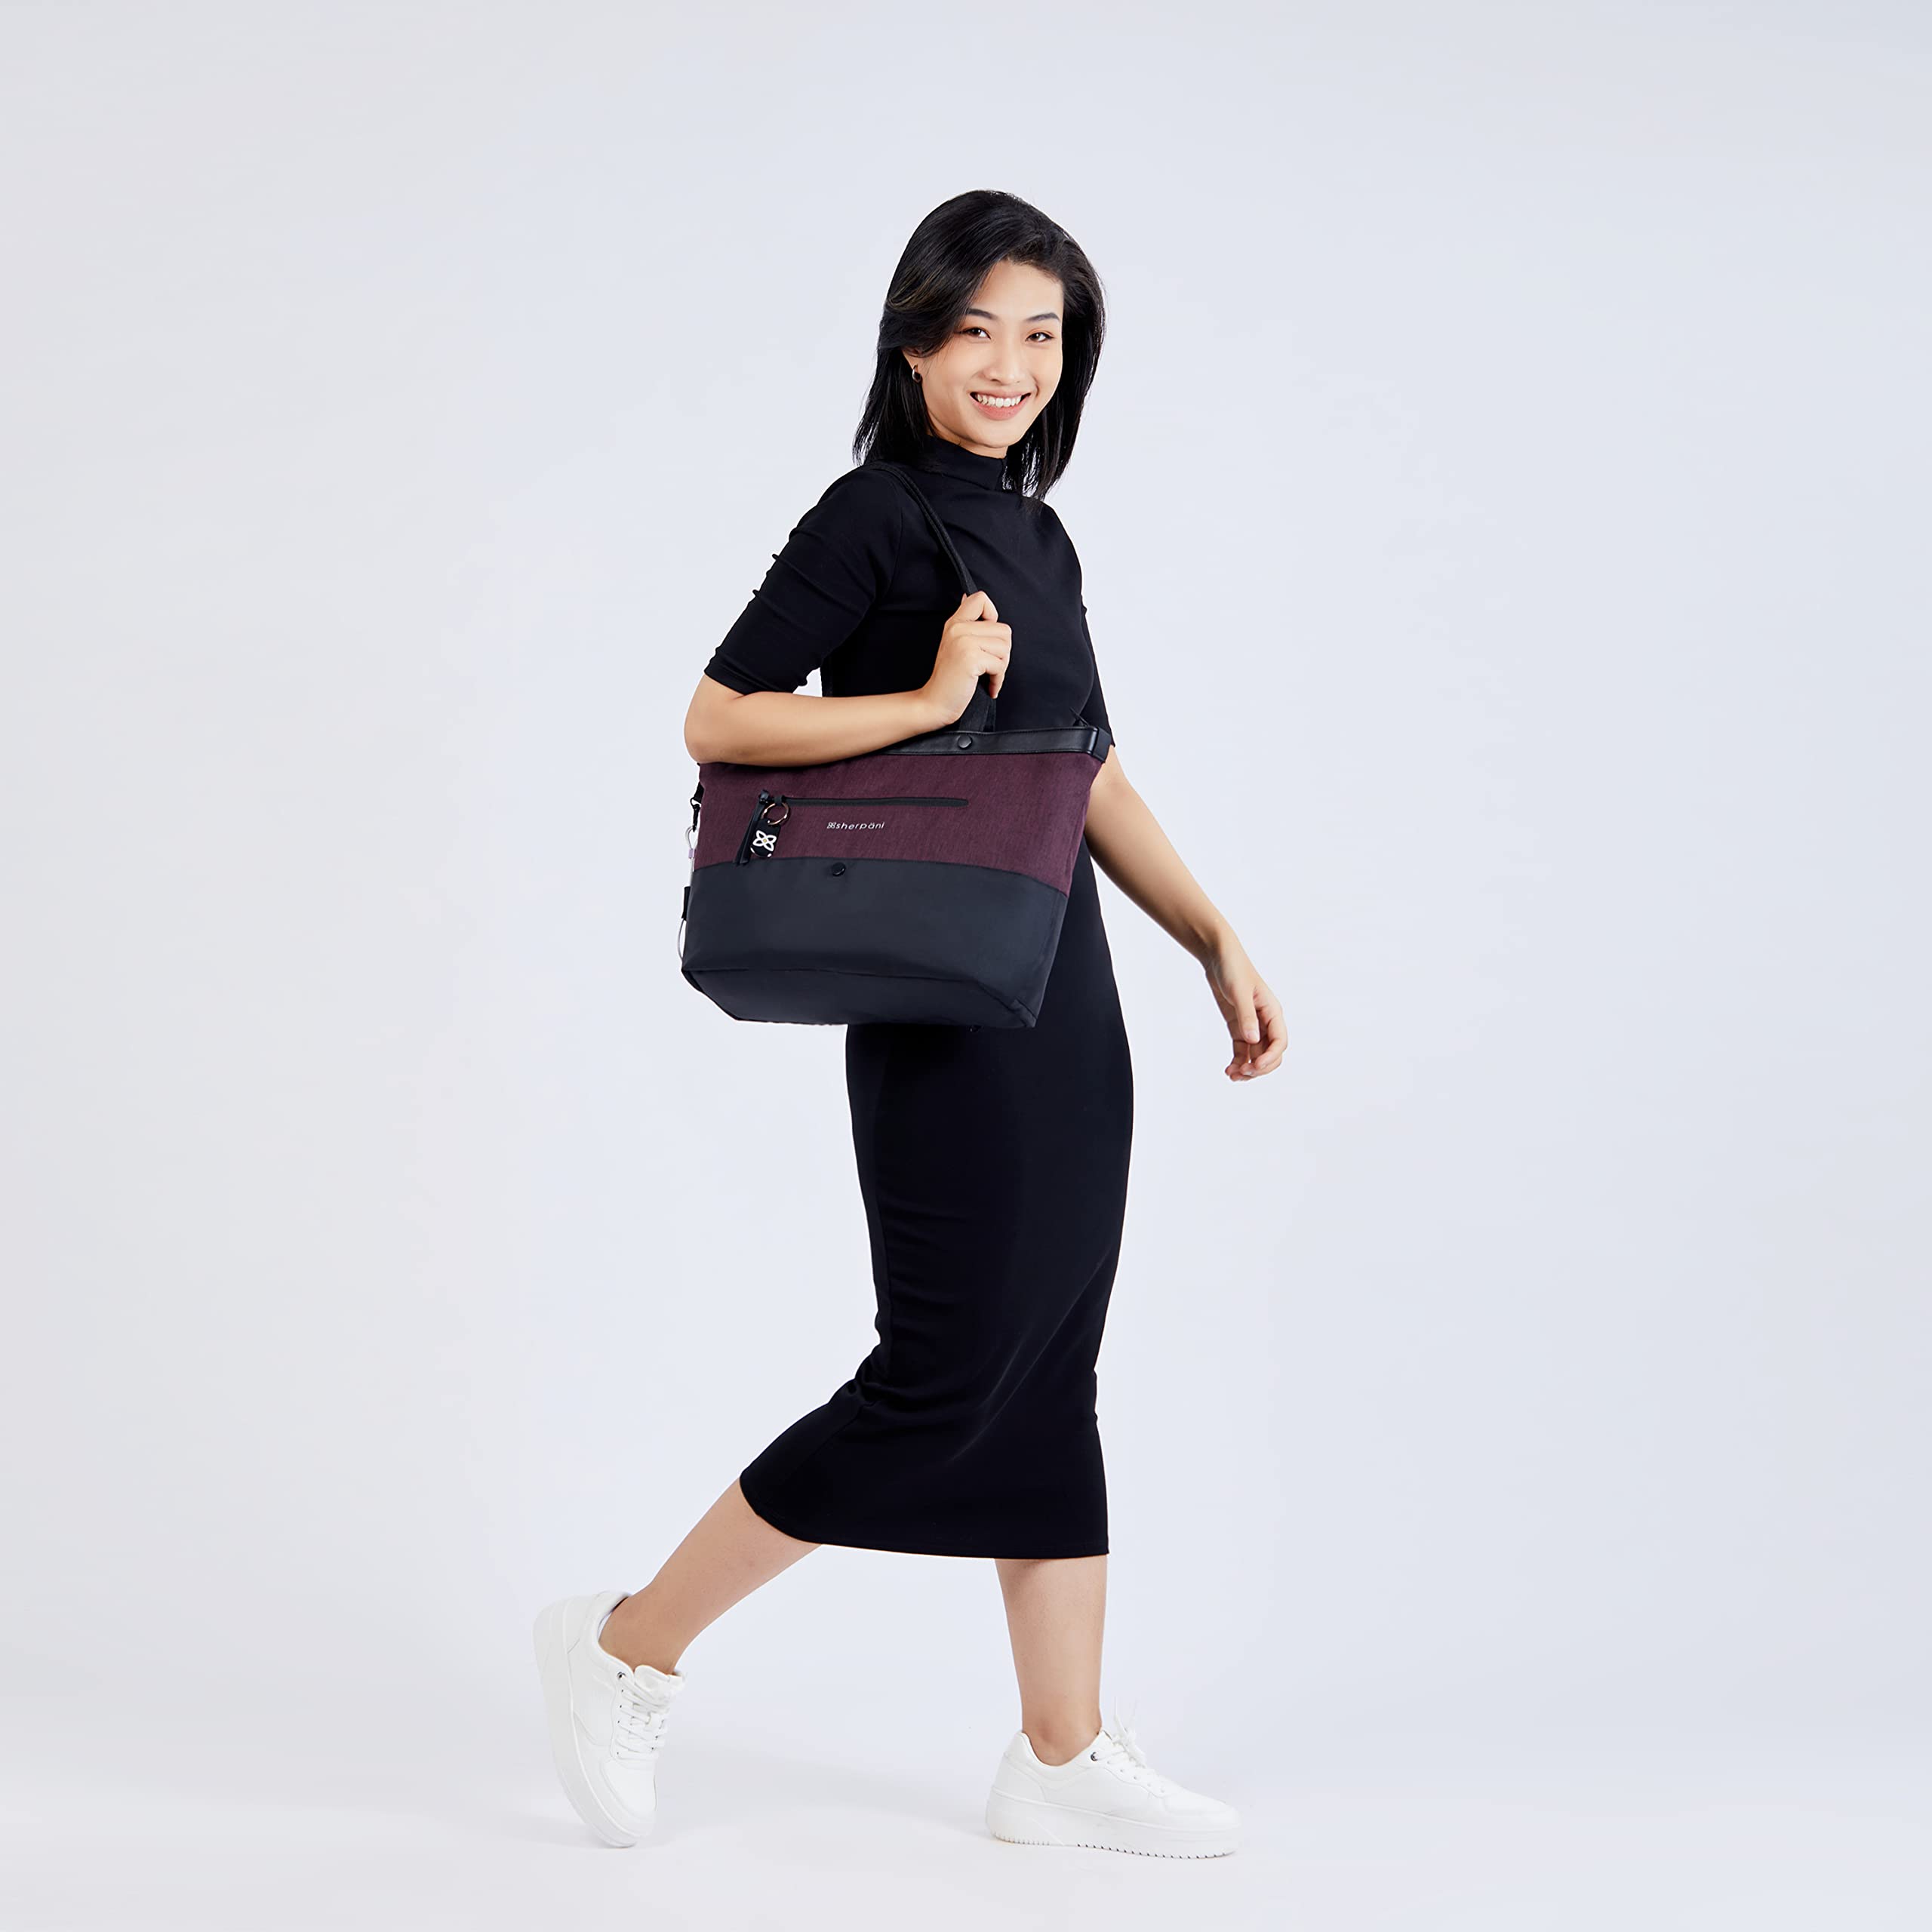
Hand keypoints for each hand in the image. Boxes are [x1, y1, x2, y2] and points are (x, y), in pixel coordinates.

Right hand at [921, 590, 1011, 722]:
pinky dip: (997, 680)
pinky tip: (988, 686)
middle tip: (990, 666)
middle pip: (1004, 629)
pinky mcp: (971, 657)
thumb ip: (966, 622)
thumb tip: (967, 596)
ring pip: (1005, 647)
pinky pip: (1000, 665)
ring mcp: (964, 641)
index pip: (980, 599)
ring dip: (1001, 667)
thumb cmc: (949, 679)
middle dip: (1002, 652)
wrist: (935, 702)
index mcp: (955, 622)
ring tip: (987, 675)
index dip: (993, 616)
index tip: (987, 638)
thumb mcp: (954, 643)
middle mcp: (958, 628)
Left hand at [1204, 936, 1286, 1081]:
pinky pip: (1242, 1050)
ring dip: (1247, 1068)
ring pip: (1256, 1055)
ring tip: (1231, 1076)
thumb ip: (1246, 1016)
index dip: (1270, 1058)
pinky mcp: (1239, 1026)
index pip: (1280, 1042)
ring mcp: (1252, 1025)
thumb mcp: (1239, 992)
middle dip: (1259, 1067)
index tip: (1253, 1066)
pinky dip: (1238, 1061)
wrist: (1218, 956)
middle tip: (1241, 1073)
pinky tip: (1228, 1070)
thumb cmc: (1233, 969)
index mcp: (1273, 1012)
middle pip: (1271, 1053)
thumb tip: (1253, 1041)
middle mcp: (1266, 1021)